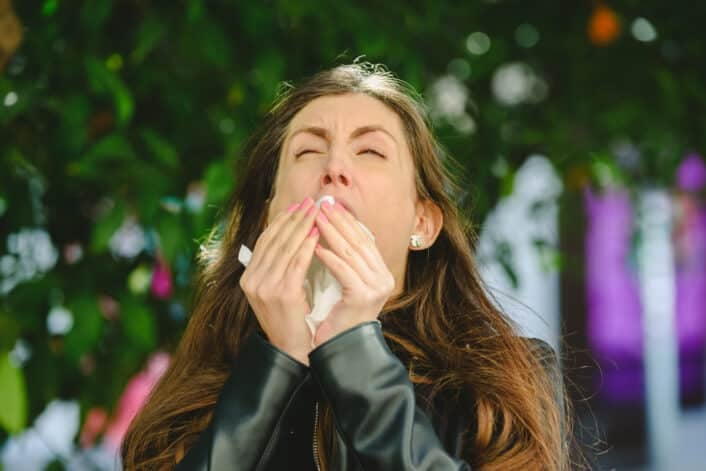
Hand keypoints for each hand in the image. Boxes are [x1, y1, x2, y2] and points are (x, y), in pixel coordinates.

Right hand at [239, 197, 319, 364]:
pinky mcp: (282, 293)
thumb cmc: (289, 319)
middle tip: (310, 202)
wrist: (291, 350)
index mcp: (249, 278)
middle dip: (294, 219)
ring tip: (316, 212)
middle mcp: (252, 280)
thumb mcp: (276, 291)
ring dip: (302, 227)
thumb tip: (290, 237)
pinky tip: (317, 233)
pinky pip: (296, 263)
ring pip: (285, 248)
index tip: (296, 206)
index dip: (281, 222)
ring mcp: (265, 287)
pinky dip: (307, 246)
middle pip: (275, 241)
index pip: (265, 241)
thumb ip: (277, 267)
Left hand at [311, 201, 394, 346]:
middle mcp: (383, 278)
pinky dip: (329, 257)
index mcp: (381, 272)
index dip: (347, 220)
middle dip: (338, 221)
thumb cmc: (338, 317)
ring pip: (351, 253)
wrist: (340, 349)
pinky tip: (316, 247)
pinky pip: (344, 271)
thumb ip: (345, 259)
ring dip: (331, 233)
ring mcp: (376, 288)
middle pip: (358, 242)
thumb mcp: (345, 284)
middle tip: (321, 205)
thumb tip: (332, 225)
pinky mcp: (364, 297)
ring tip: (315, 219)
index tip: (330, 204)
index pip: (363, 239)